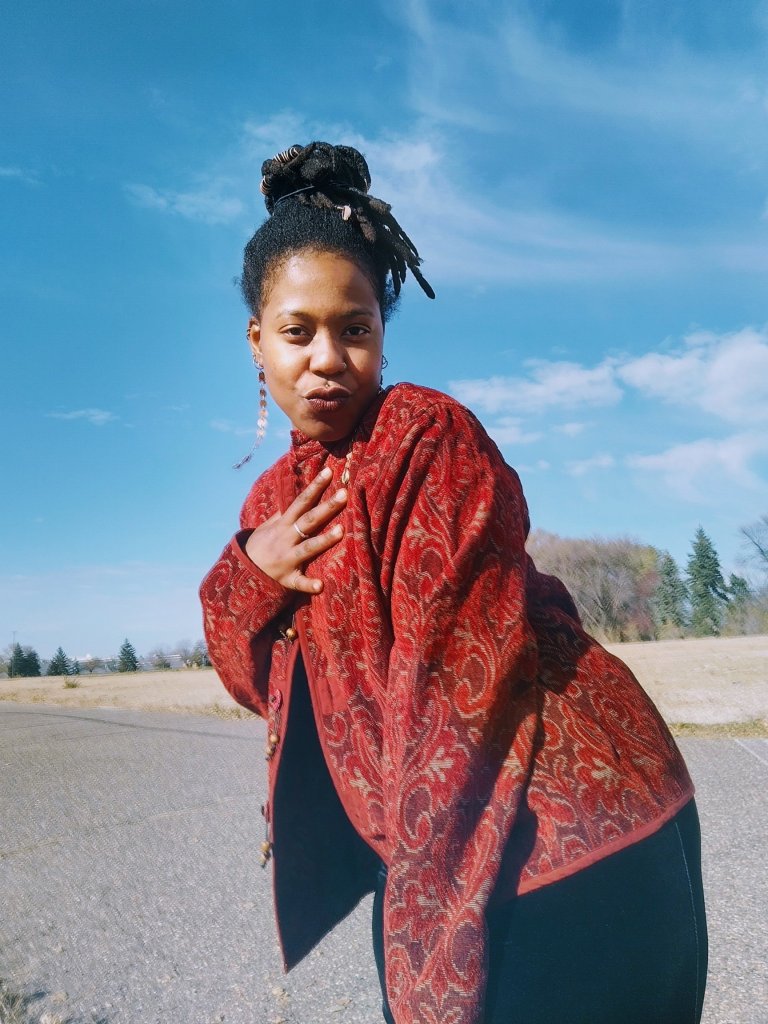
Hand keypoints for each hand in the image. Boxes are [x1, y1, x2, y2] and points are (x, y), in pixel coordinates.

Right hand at [244, 467, 347, 593]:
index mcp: (283, 525)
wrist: (242, 572)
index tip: (329, 472)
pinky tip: (321, 585)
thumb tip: (299, 496)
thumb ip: (285, 513)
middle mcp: (286, 539)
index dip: (315, 487)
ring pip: (308, 548)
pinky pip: (299, 582)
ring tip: (342, 531)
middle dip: (327, 507)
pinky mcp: (288, 579)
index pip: (301, 502)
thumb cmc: (260, 546)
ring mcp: (287, 559)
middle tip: (344, 493)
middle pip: (309, 520)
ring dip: (324, 540)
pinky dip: (309, 584)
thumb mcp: (268, 526)